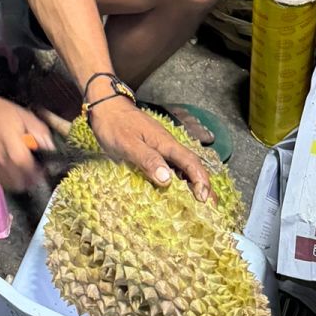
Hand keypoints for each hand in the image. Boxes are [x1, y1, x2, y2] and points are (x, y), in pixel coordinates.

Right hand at [0, 88, 52, 190]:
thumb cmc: (0, 112)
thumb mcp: (24, 115)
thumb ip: (40, 132)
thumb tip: (51, 147)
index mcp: (13, 148)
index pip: (30, 171)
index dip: (39, 172)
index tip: (43, 167)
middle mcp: (0, 161)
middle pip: (21, 183)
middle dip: (31, 179)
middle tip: (34, 169)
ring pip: (10, 185)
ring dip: (19, 181)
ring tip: (22, 168)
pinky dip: (6, 178)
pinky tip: (8, 167)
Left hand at [89, 99, 212, 202]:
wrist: (105, 107)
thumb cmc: (115, 125)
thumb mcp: (128, 144)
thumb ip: (147, 159)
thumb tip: (167, 180)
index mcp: (166, 143)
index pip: (190, 162)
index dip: (200, 180)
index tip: (205, 199)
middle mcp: (167, 146)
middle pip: (191, 166)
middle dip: (203, 185)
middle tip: (210, 208)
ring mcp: (160, 148)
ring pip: (182, 168)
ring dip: (191, 184)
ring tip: (197, 205)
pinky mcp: (152, 152)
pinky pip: (170, 167)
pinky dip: (177, 180)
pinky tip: (174, 192)